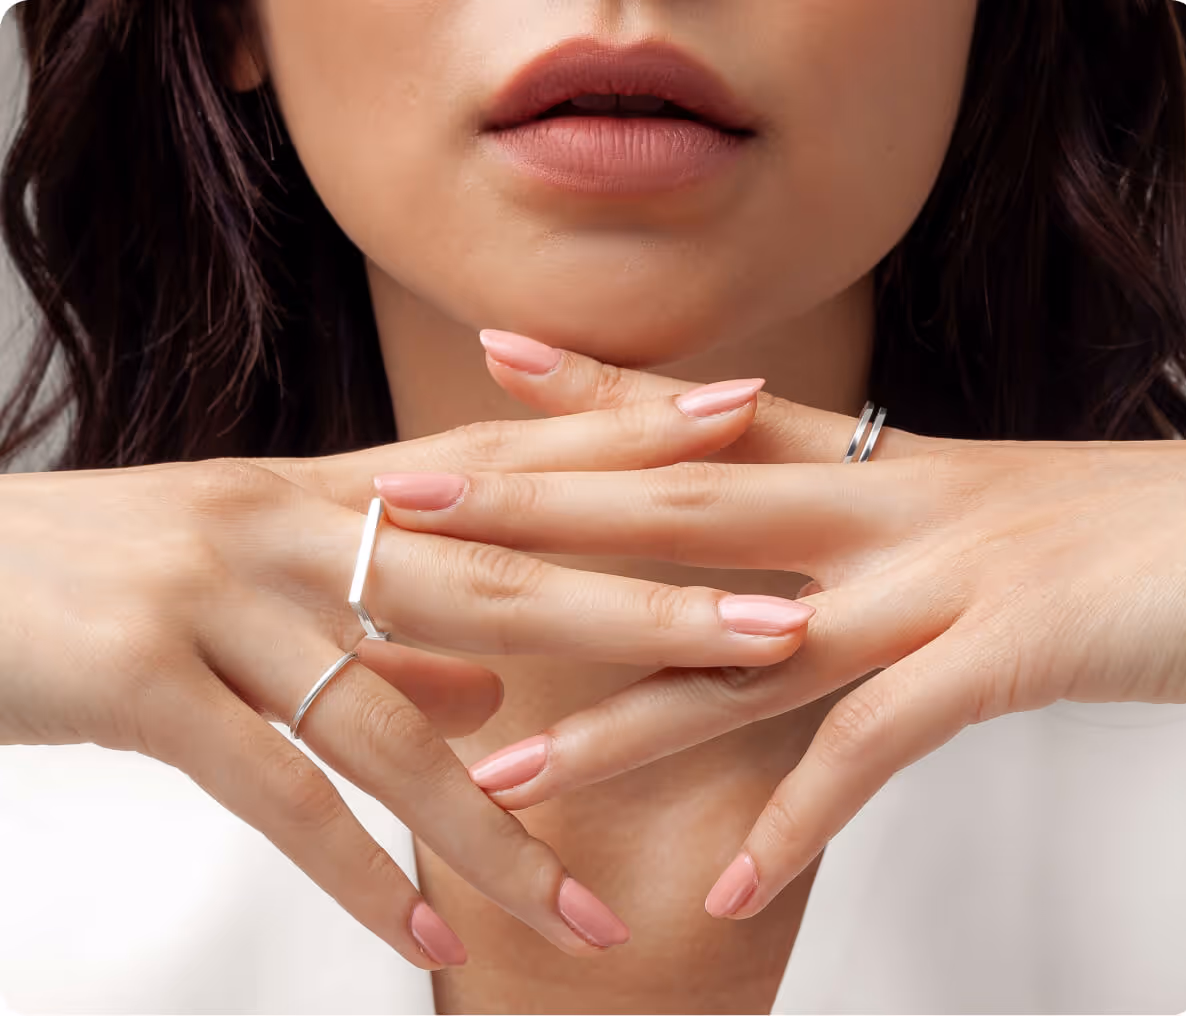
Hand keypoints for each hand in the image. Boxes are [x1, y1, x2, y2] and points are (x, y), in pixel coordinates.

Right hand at [0, 387, 816, 966]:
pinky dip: (356, 875)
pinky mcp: (138, 676)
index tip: (742, 414)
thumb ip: (385, 637)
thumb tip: (495, 697)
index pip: (506, 454)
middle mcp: (287, 521)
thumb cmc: (109, 573)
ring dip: (504, 832)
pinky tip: (431, 948)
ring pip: (395, 719)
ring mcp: (214, 592)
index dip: (625, 434)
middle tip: (776, 634)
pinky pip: (275, 789)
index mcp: (324, 491)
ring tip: (598, 923)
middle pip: (500, 572)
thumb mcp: (258, 580)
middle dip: (644, 610)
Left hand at [375, 329, 1185, 920]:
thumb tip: (764, 563)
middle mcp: (878, 506)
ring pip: (741, 645)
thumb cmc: (1099, 534)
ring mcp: (933, 576)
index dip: (586, 395)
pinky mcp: (999, 653)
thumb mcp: (957, 509)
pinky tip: (726, 891)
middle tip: (407, 516)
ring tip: (505, 770)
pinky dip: (797, 821)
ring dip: (618, 716)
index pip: (698, 420)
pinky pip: (872, 748)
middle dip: (536, 513)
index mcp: (867, 467)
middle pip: (674, 506)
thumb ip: (854, 522)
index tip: (484, 372)